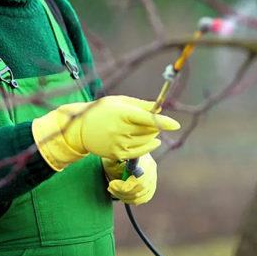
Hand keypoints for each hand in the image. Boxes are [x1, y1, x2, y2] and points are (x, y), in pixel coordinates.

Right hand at [32, 96, 179, 170]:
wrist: (80, 128)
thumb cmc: (102, 110)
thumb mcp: (119, 102)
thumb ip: (140, 105)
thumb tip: (159, 107)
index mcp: (121, 113)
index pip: (146, 118)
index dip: (163, 121)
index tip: (176, 125)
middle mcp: (120, 129)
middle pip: (149, 130)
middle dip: (156, 125)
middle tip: (151, 120)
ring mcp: (118, 143)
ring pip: (147, 141)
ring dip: (153, 135)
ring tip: (147, 129)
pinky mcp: (117, 154)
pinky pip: (140, 152)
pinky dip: (149, 147)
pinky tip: (154, 142)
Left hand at [103, 154, 157, 204]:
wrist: (126, 146)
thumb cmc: (116, 150)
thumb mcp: (112, 156)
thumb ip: (115, 166)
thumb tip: (118, 179)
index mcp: (142, 157)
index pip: (138, 180)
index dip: (123, 187)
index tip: (112, 184)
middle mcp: (151, 167)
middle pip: (141, 188)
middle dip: (122, 192)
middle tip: (111, 188)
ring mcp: (153, 175)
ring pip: (142, 195)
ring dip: (126, 197)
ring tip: (115, 191)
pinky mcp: (152, 182)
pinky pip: (146, 196)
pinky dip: (134, 199)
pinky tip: (123, 195)